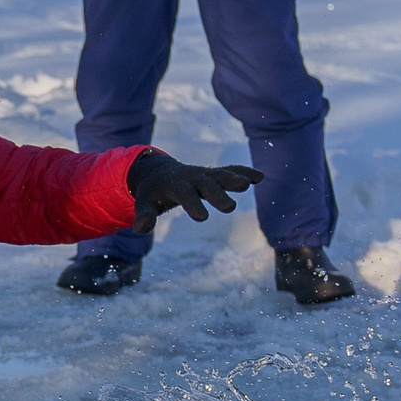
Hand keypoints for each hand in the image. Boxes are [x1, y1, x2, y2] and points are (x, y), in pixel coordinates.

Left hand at [127, 151, 263, 231]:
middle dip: (217, 194)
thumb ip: (144, 215)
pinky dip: (244, 172)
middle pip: (206, 184)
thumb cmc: (152, 193)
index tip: (201, 218)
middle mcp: (192, 177)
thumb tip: (140, 229)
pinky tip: (260, 177)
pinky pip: (231, 171)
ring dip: (234, 178)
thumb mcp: (145, 203)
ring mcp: (205, 174)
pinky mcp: (215, 174)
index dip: (192, 205)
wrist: (159, 172)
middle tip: (229, 208)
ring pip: (221, 175)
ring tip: (248, 184)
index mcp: (175, 185)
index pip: (185, 195)